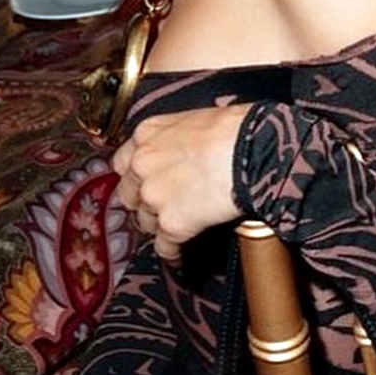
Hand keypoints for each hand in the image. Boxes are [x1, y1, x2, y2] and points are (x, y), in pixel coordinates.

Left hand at [111, 105, 248, 261]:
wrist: (252, 149)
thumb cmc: (234, 130)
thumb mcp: (194, 121)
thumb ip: (174, 140)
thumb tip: (183, 154)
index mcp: (146, 135)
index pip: (123, 163)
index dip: (135, 177)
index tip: (143, 184)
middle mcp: (142, 165)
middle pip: (129, 195)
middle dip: (142, 203)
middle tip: (160, 207)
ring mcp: (154, 196)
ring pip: (145, 223)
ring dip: (159, 226)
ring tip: (178, 227)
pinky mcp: (172, 224)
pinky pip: (164, 247)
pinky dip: (173, 252)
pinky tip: (180, 253)